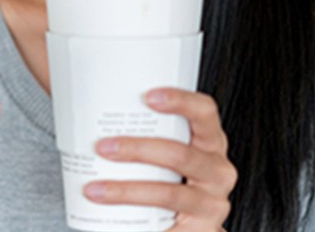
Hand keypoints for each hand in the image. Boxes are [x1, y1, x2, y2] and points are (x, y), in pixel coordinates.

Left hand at [85, 88, 235, 231]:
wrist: (193, 228)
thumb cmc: (176, 181)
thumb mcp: (173, 156)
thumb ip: (152, 137)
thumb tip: (98, 119)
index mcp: (211, 143)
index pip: (205, 112)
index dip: (181, 101)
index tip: (148, 96)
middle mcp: (218, 171)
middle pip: (180, 154)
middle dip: (137, 149)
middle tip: (103, 147)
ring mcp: (211, 204)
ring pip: (168, 193)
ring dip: (126, 190)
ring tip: (95, 189)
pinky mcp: (200, 231)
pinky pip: (165, 226)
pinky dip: (136, 221)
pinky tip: (110, 219)